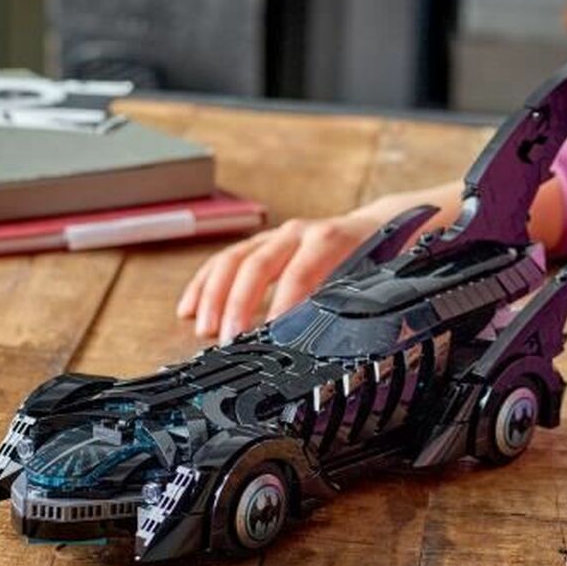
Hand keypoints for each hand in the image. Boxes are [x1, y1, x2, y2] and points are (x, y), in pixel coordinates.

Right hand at [176, 213, 379, 342]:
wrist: (378, 226)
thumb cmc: (378, 260)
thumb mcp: (375, 280)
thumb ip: (354, 302)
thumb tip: (338, 338)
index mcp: (329, 239)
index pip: (300, 271)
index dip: (283, 303)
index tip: (270, 334)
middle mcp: (297, 233)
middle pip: (258, 263)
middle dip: (239, 303)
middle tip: (229, 340)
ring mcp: (275, 236)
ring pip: (234, 259)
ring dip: (214, 295)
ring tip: (204, 329)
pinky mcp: (260, 244)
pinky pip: (223, 260)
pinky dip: (203, 285)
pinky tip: (188, 309)